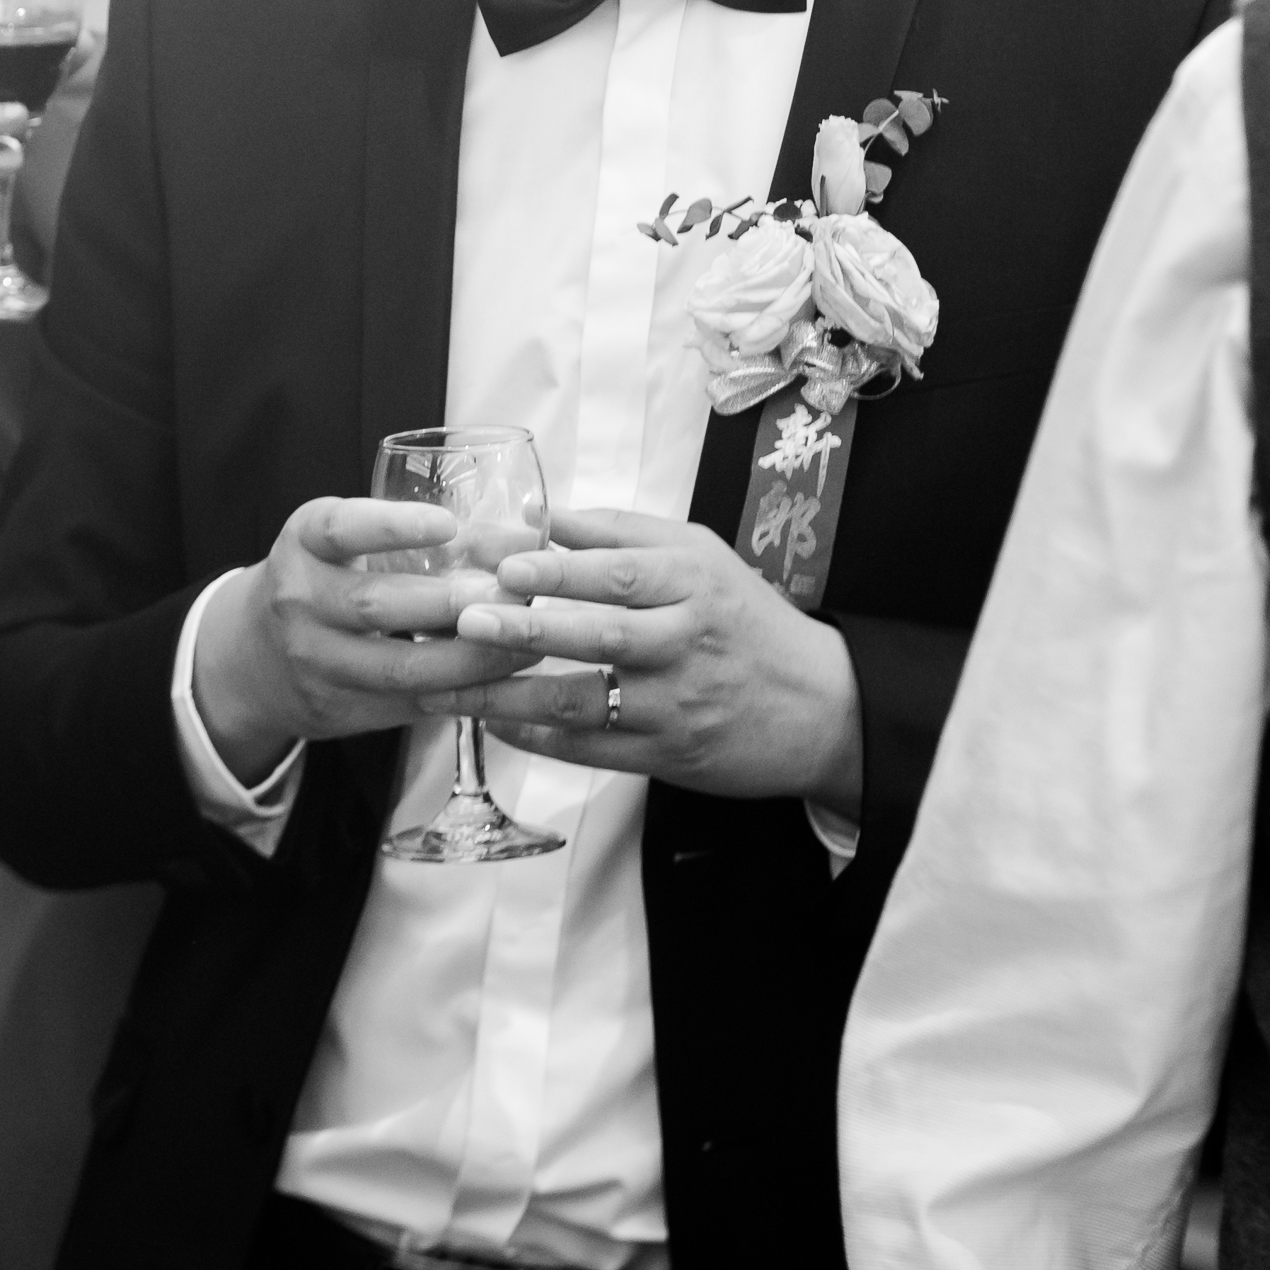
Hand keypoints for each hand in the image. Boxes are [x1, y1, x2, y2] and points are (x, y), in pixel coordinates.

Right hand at [184, 495, 555, 782]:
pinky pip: (408, 705)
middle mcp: (300, 601)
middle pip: (376, 605)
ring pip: (400, 669)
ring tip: (522, 641)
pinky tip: (501, 679)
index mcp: (303, 543)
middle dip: (452, 603)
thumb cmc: (323, 580)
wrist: (253, 657)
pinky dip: (460, 692)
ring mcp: (316, 662)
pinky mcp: (339, 709)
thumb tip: (515, 539)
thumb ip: (404, 537)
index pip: (341, 529)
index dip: (392, 526)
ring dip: (470, 658)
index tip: (448, 524)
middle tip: (515, 594)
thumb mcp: (338, 542)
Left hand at [456, 509, 863, 810]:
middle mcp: (686, 642)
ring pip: (585, 700)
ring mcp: (675, 704)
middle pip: (601, 634)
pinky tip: (494, 726)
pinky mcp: (667, 756)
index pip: (620, 573)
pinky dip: (539, 739)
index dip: (558, 570)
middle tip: (466, 619)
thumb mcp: (698, 557)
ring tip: (448, 686)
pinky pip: (592, 749)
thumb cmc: (744, 620)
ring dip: (510, 696)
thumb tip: (536, 514)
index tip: (502, 563)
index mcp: (693, 582)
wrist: (821, 707)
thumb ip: (616, 534)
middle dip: (527, 627)